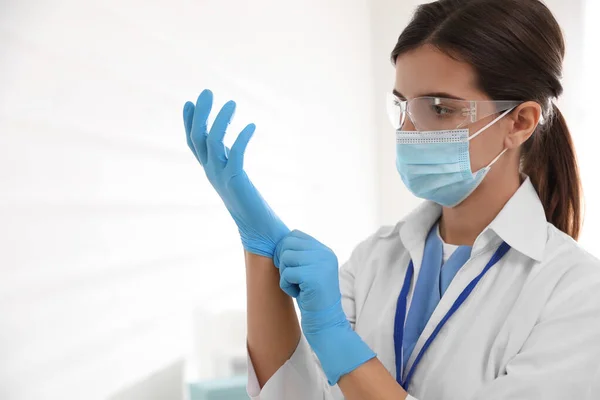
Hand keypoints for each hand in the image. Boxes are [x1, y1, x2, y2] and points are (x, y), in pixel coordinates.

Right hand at [183, 89, 288, 256]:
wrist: (258, 230)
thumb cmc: (250, 206)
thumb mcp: (234, 179)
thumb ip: (229, 163)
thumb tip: (227, 149)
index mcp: (210, 170)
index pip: (193, 143)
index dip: (189, 123)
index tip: (191, 102)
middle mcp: (211, 172)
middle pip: (198, 138)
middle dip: (201, 114)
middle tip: (208, 92)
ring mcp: (222, 177)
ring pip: (213, 143)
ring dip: (221, 121)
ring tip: (232, 103)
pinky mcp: (236, 182)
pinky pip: (235, 156)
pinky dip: (242, 139)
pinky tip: (252, 126)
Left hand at [275, 230, 375, 384]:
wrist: (325, 322)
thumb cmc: (312, 298)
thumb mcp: (308, 271)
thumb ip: (299, 255)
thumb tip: (277, 242)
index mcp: (324, 251)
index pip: (295, 234)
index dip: (284, 249)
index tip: (287, 266)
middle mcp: (325, 254)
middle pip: (287, 243)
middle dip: (282, 260)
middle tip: (291, 277)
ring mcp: (321, 264)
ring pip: (285, 256)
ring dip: (285, 274)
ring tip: (297, 286)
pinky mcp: (313, 276)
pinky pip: (286, 273)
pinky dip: (286, 285)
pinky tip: (298, 293)